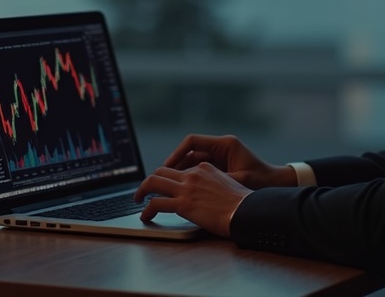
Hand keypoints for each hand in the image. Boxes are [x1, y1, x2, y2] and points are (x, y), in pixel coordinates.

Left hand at [134, 163, 249, 236]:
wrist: (247, 212)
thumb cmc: (243, 205)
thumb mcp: (228, 186)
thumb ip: (213, 185)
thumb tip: (207, 195)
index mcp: (205, 168)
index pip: (179, 168)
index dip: (168, 177)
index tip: (164, 185)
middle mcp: (193, 174)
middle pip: (162, 171)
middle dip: (151, 180)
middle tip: (145, 190)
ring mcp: (186, 188)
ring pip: (153, 182)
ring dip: (142, 191)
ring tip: (137, 199)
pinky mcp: (183, 204)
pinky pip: (156, 203)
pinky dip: (146, 209)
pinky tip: (145, 215)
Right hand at [161, 134, 294, 189]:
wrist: (278, 183)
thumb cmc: (263, 180)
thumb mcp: (240, 179)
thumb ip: (218, 180)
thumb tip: (195, 185)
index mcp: (225, 144)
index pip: (192, 141)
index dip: (177, 153)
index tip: (167, 166)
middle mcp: (220, 148)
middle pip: (190, 152)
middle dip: (176, 165)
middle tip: (162, 179)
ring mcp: (220, 157)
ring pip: (193, 162)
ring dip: (182, 172)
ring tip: (170, 186)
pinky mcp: (221, 167)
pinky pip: (200, 170)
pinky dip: (191, 178)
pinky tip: (184, 190)